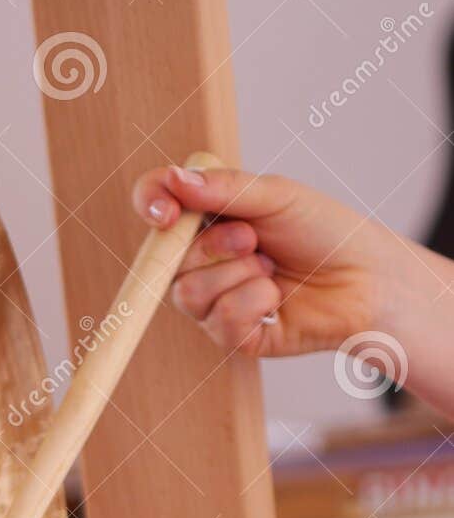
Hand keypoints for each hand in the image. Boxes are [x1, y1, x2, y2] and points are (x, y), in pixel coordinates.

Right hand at [132, 164, 394, 359]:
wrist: (366, 279)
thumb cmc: (325, 232)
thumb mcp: (276, 196)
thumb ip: (224, 189)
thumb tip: (174, 180)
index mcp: (210, 218)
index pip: (158, 205)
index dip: (151, 204)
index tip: (165, 212)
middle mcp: (205, 261)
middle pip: (167, 261)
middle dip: (213, 247)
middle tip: (254, 239)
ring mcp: (215, 302)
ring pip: (188, 294)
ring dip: (237, 276)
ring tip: (271, 269)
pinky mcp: (234, 338)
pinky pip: (219, 322)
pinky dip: (254, 303)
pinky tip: (277, 299)